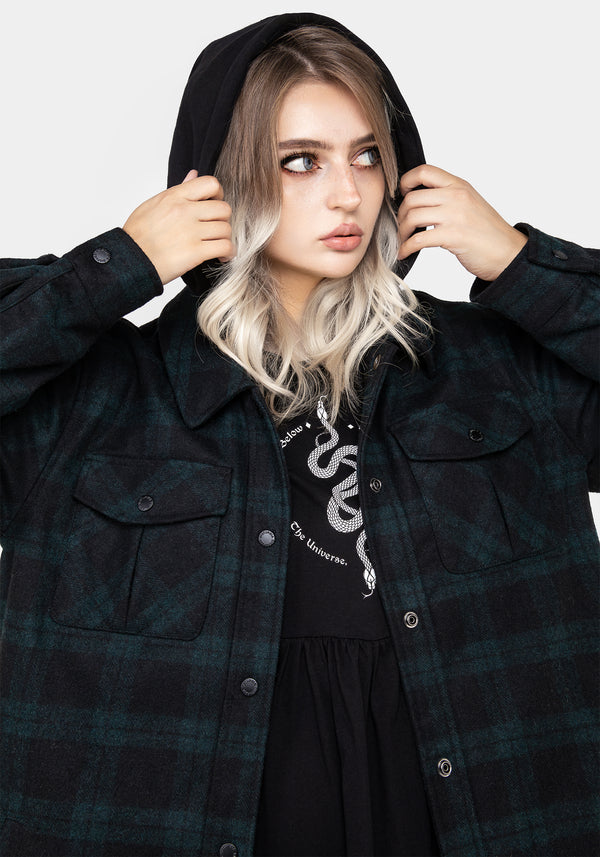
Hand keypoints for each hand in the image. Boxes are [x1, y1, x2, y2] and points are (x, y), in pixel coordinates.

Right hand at [123, 170, 234, 285]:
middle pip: (224, 208)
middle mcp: (184, 211)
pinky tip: (221, 257)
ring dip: (225, 238)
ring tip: (218, 246)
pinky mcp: (196, 252)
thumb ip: (178, 191)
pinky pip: (225, 247)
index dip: (218, 194)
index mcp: (174, 196)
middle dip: (223, 220)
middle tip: (216, 230)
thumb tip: (193, 173)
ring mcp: (191, 231)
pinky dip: (228, 253)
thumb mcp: (154, 204)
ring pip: (226, 229)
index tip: (214, 205)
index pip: (210, 183)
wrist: (130, 261)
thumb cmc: (138, 235)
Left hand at [397, 164, 527, 280]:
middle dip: (401, 214)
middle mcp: (456, 196)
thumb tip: (419, 198)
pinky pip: (418, 240)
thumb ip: (448, 196)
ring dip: (402, 231)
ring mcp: (455, 216)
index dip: (406, 182)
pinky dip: (406, 248)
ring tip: (404, 240)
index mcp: (459, 185)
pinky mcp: (453, 236)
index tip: (402, 195)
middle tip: (403, 226)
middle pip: (412, 198)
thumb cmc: (487, 231)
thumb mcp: (469, 202)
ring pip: (412, 217)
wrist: (507, 252)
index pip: (424, 171)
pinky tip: (405, 253)